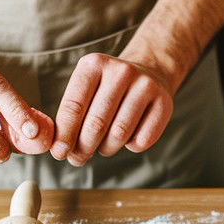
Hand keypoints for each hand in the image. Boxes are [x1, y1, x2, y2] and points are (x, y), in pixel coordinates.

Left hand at [50, 50, 174, 165]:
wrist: (150, 73)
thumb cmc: (108, 90)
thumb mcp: (86, 90)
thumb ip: (71, 116)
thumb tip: (61, 150)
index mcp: (94, 64)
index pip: (73, 107)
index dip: (64, 135)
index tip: (59, 153)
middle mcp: (121, 71)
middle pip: (96, 124)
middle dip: (83, 148)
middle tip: (78, 158)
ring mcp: (145, 85)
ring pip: (119, 134)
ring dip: (106, 149)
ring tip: (103, 146)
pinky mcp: (164, 102)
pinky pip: (142, 140)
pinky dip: (130, 146)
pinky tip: (127, 138)